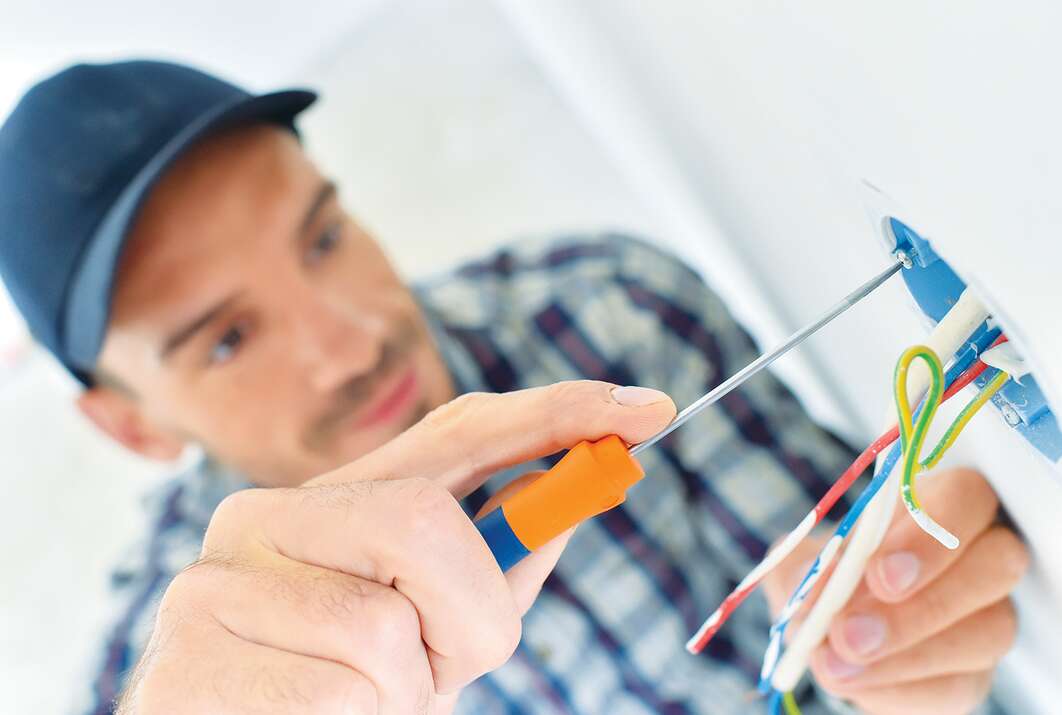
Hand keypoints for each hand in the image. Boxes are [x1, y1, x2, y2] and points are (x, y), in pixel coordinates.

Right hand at [118, 381, 674, 713]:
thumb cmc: (329, 695)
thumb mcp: (425, 636)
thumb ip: (486, 568)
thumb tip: (568, 504)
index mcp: (327, 502)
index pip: (457, 431)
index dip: (557, 413)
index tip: (646, 409)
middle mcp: (261, 517)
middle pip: (428, 521)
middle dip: (468, 615)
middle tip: (431, 670)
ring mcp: (213, 580)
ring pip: (386, 628)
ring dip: (403, 692)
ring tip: (353, 704)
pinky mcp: (187, 654)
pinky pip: (339, 692)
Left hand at [764, 467, 1028, 714]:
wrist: (823, 629)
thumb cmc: (822, 576)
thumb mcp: (798, 563)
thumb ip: (804, 569)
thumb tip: (814, 592)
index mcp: (937, 504)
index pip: (967, 497)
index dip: (931, 537)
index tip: (878, 574)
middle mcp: (979, 553)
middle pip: (998, 564)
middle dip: (926, 602)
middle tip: (852, 631)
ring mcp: (987, 615)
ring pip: (990, 630)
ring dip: (909, 653)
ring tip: (837, 660)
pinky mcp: (973, 673)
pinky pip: (959, 685)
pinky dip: (899, 689)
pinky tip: (854, 681)